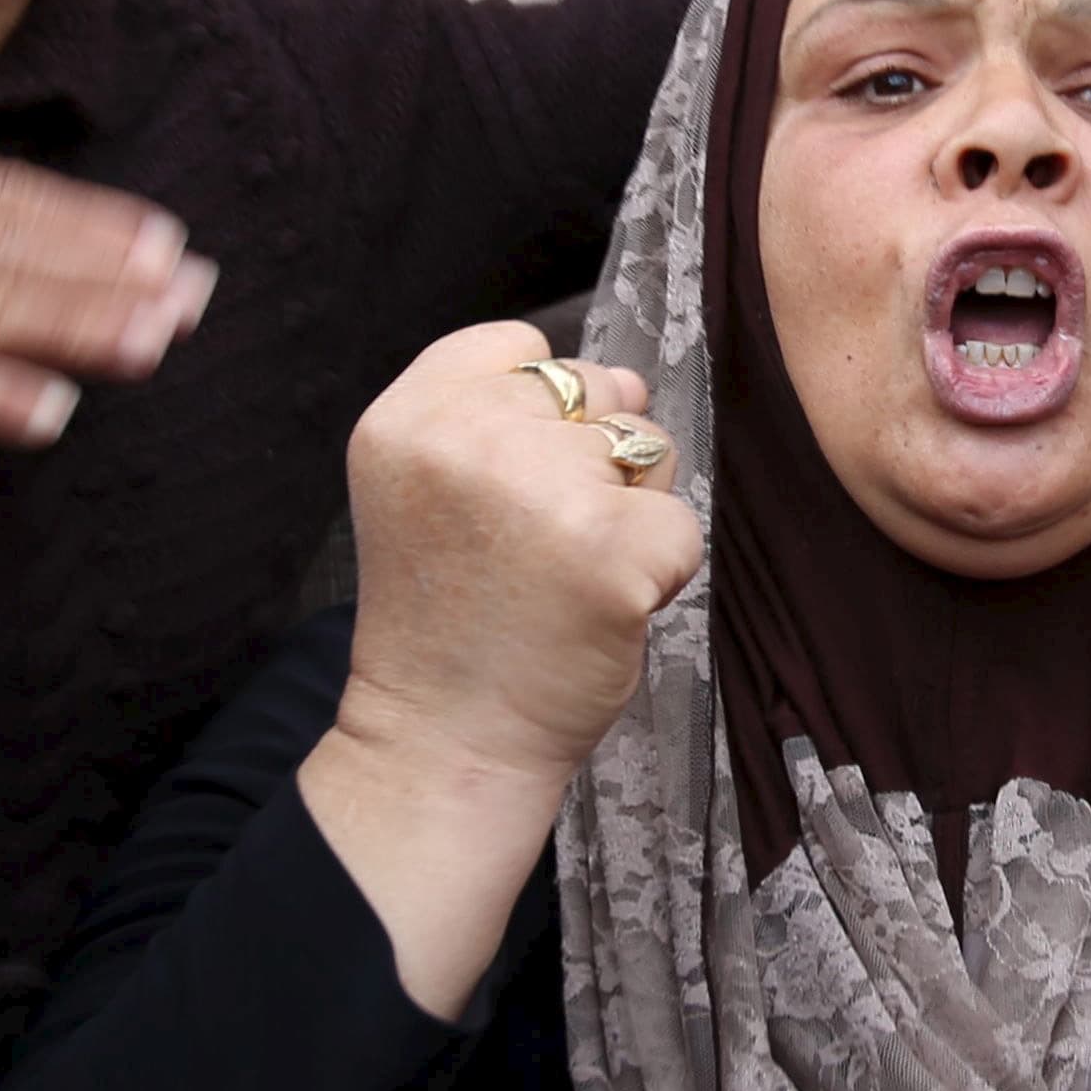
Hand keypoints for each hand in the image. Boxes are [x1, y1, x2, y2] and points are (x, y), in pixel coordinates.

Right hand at [303, 323, 698, 1013]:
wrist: (446, 744)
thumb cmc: (450, 621)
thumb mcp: (423, 486)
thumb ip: (492, 415)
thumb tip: (624, 380)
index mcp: (408, 416)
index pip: (518, 345)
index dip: (535, 413)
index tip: (503, 489)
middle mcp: (468, 437)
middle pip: (595, 389)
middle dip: (589, 459)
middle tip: (534, 547)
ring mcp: (542, 487)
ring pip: (648, 448)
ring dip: (631, 510)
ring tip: (565, 577)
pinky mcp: (612, 546)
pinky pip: (681, 524)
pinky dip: (661, 570)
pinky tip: (602, 612)